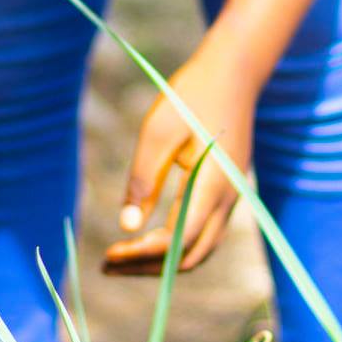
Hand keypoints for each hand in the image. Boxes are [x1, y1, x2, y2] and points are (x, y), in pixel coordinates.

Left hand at [104, 28, 256, 274]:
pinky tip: (147, 239)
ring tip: (121, 259)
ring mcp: (232, 198)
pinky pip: (203, 235)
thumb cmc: (191, 97)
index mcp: (213, 186)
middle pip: (190, 257)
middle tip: (106, 266)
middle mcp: (228, 200)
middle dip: (148, 268)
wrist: (234, 73)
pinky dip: (175, 247)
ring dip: (161, 262)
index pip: (177, 241)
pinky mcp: (227, 192)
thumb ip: (143, 179)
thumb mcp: (158, 132)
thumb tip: (126, 227)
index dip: (141, 254)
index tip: (108, 254)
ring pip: (199, 250)